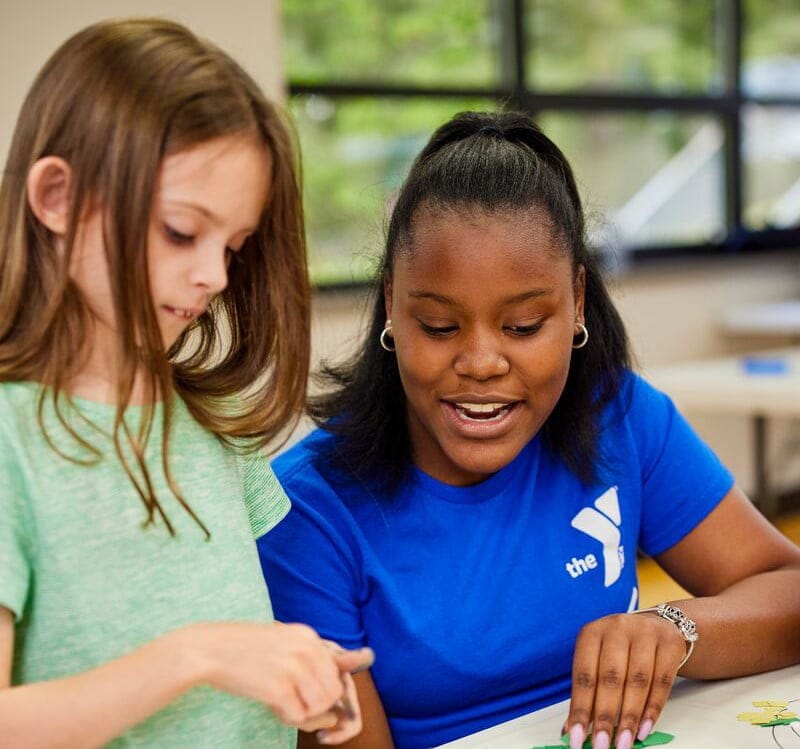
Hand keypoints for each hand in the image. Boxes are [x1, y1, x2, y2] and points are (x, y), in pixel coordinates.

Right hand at [184, 621, 372, 729]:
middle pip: (332, 691)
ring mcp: (293, 669)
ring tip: (283, 703)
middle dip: (316, 703)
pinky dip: (287, 717)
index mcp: (308, 636)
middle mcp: (306, 649)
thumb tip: (341, 676)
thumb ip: (308, 655)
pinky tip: (272, 706)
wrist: (208, 649)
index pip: (336, 671)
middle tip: (294, 700)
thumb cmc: (243, 647)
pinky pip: (298, 716)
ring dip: (303, 711)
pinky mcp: (278, 689)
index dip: (322, 688)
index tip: (304, 691)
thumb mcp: (282, 640)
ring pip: (320, 706)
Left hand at [564, 612, 686, 748]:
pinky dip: (653, 709)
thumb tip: (569, 730)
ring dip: (629, 717)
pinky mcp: (670, 643)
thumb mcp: (599, 661)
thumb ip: (588, 694)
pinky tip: (644, 730)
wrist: (658, 626)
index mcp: (591, 633)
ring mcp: (645, 633)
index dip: (580, 708)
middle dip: (605, 716)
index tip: (576, 738)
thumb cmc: (621, 650)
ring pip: (637, 681)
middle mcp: (616, 628)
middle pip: (610, 678)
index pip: (584, 675)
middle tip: (601, 746)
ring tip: (623, 743)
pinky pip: (662, 682)